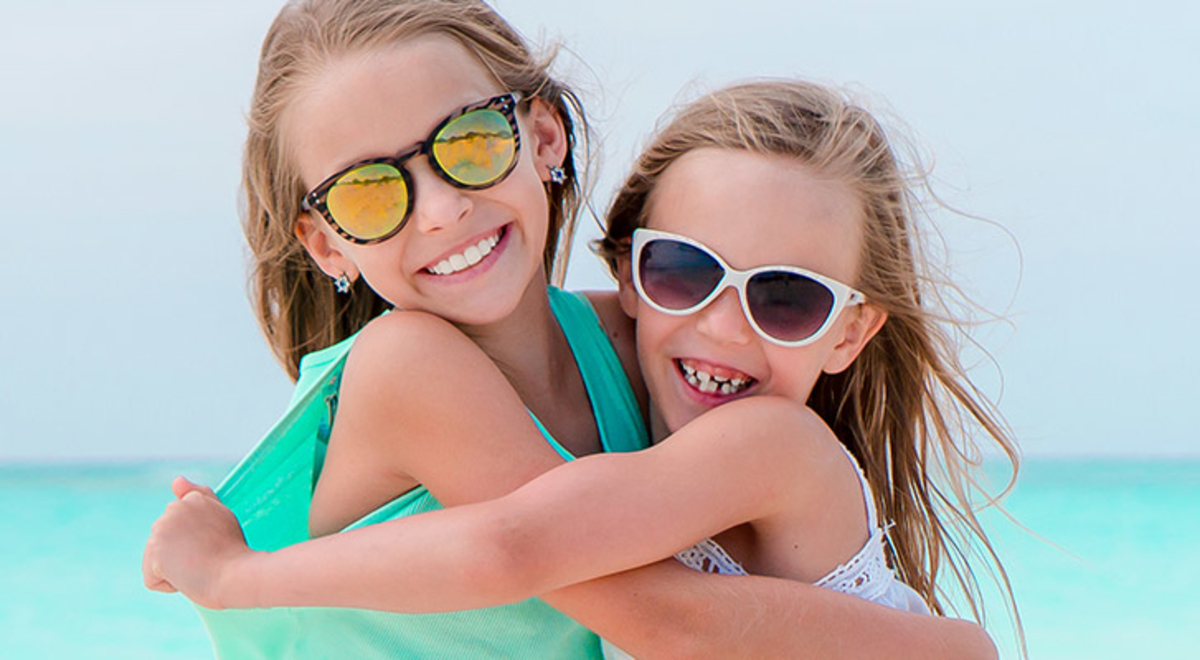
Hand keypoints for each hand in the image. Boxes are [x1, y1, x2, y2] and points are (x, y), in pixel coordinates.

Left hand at [142, 476, 253, 608]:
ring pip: (158, 561)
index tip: (215, 545)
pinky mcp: (155, 552)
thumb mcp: (221, 517)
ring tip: (200, 567)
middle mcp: (174, 508)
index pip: (179, 528)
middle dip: (182, 554)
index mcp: (193, 500)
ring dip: (175, 570)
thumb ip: (199, 496)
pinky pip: (153, 579)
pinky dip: (169, 585)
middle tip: (210, 557)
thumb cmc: (235, 553)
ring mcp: (162, 529)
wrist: (239, 574)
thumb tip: (176, 480)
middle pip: (165, 543)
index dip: (196, 543)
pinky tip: (188, 577)